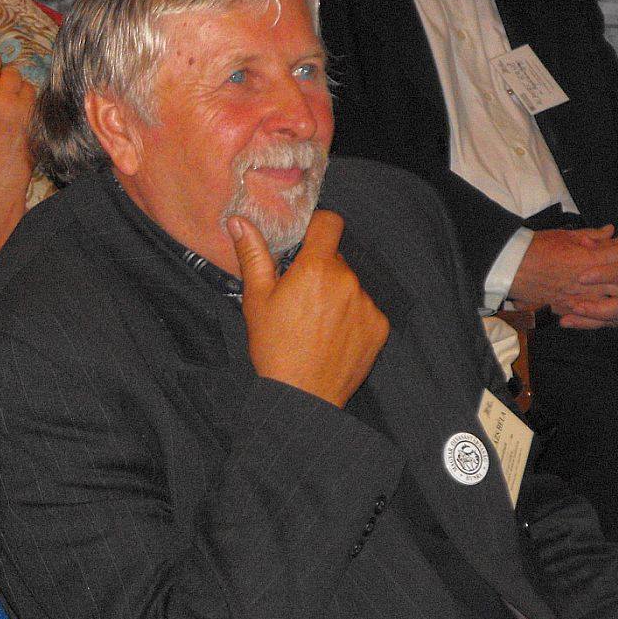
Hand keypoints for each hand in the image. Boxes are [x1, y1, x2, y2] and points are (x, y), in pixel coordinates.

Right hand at [0, 53, 36, 204]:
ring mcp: (24, 112)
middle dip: (6, 78)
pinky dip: (29, 106)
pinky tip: (20, 118)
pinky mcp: (37, 123)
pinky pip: (36, 104)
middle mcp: (4, 101)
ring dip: (20, 91)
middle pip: (12, 72)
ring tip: (11, 105)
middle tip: (1, 89)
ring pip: (28, 86)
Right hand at [232, 210, 388, 407]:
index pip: (330, 223)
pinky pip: (364, 310)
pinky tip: (331, 338)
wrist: (302, 397)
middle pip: (336, 260)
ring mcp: (367, 304)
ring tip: (314, 324)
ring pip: (350, 286)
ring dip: (336, 295)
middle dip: (319, 271)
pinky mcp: (379, 326)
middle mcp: (348, 280)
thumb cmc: (274, 349)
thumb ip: (253, 255)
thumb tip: (238, 221)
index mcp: (316, 268)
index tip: (305, 241)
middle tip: (298, 298)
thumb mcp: (256, 301)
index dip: (317, 227)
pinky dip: (350, 318)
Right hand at [510, 226, 617, 327]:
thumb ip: (591, 236)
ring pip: (609, 304)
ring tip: (617, 292)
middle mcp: (587, 283)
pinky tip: (604, 308)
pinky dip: (599, 314)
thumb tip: (610, 232)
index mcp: (588, 260)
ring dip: (617, 297)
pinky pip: (589, 317)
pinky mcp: (565, 309)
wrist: (508, 267)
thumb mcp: (564, 236)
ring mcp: (576, 298)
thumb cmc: (534, 248)